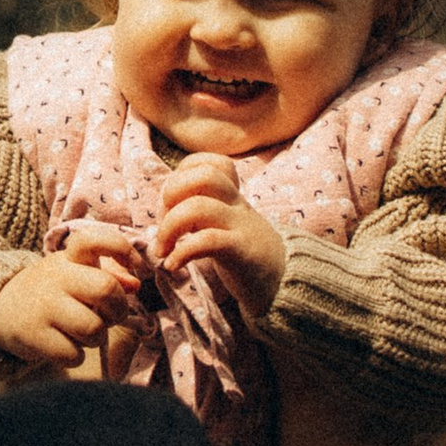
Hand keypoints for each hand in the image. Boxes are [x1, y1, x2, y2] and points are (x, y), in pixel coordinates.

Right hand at [0, 223, 145, 372]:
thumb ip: (109, 274)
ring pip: (94, 328)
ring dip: (97, 337)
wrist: (0, 308)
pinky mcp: (33, 334)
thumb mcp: (76, 274)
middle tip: (110, 316)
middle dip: (118, 309)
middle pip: (106, 289)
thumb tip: (134, 285)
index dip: (121, 249)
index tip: (136, 266)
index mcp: (69, 258)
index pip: (93, 239)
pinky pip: (73, 354)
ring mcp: (43, 306)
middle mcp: (56, 277)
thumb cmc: (53, 291)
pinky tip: (65, 346)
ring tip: (83, 333)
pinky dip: (75, 356)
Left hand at [150, 154, 286, 314]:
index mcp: (231, 196)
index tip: (171, 204)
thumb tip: (159, 218)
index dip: (181, 175)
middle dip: (171, 193)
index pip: (208, 162)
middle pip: (204, 174)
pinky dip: (182, 252)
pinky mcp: (242, 251)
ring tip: (162, 251)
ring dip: (169, 228)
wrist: (286, 282)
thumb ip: (199, 214)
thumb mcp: (224, 225)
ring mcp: (241, 225)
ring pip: (199, 206)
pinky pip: (208, 241)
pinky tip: (174, 265)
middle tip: (163, 224)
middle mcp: (236, 204)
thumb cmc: (246, 255)